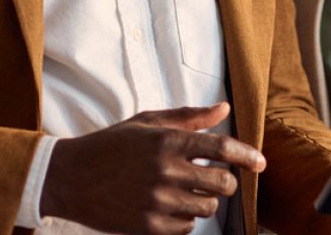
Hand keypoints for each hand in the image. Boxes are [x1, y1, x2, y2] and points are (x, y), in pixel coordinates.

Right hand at [40, 102, 264, 234]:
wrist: (69, 177)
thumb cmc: (111, 145)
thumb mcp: (147, 123)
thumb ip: (189, 117)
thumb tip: (224, 108)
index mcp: (167, 141)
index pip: (221, 148)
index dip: (247, 155)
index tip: (261, 163)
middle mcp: (165, 170)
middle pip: (222, 183)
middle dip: (225, 182)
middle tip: (214, 178)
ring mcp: (157, 201)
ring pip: (206, 208)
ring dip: (203, 201)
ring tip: (184, 191)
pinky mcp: (148, 226)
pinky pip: (186, 228)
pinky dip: (184, 220)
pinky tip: (168, 207)